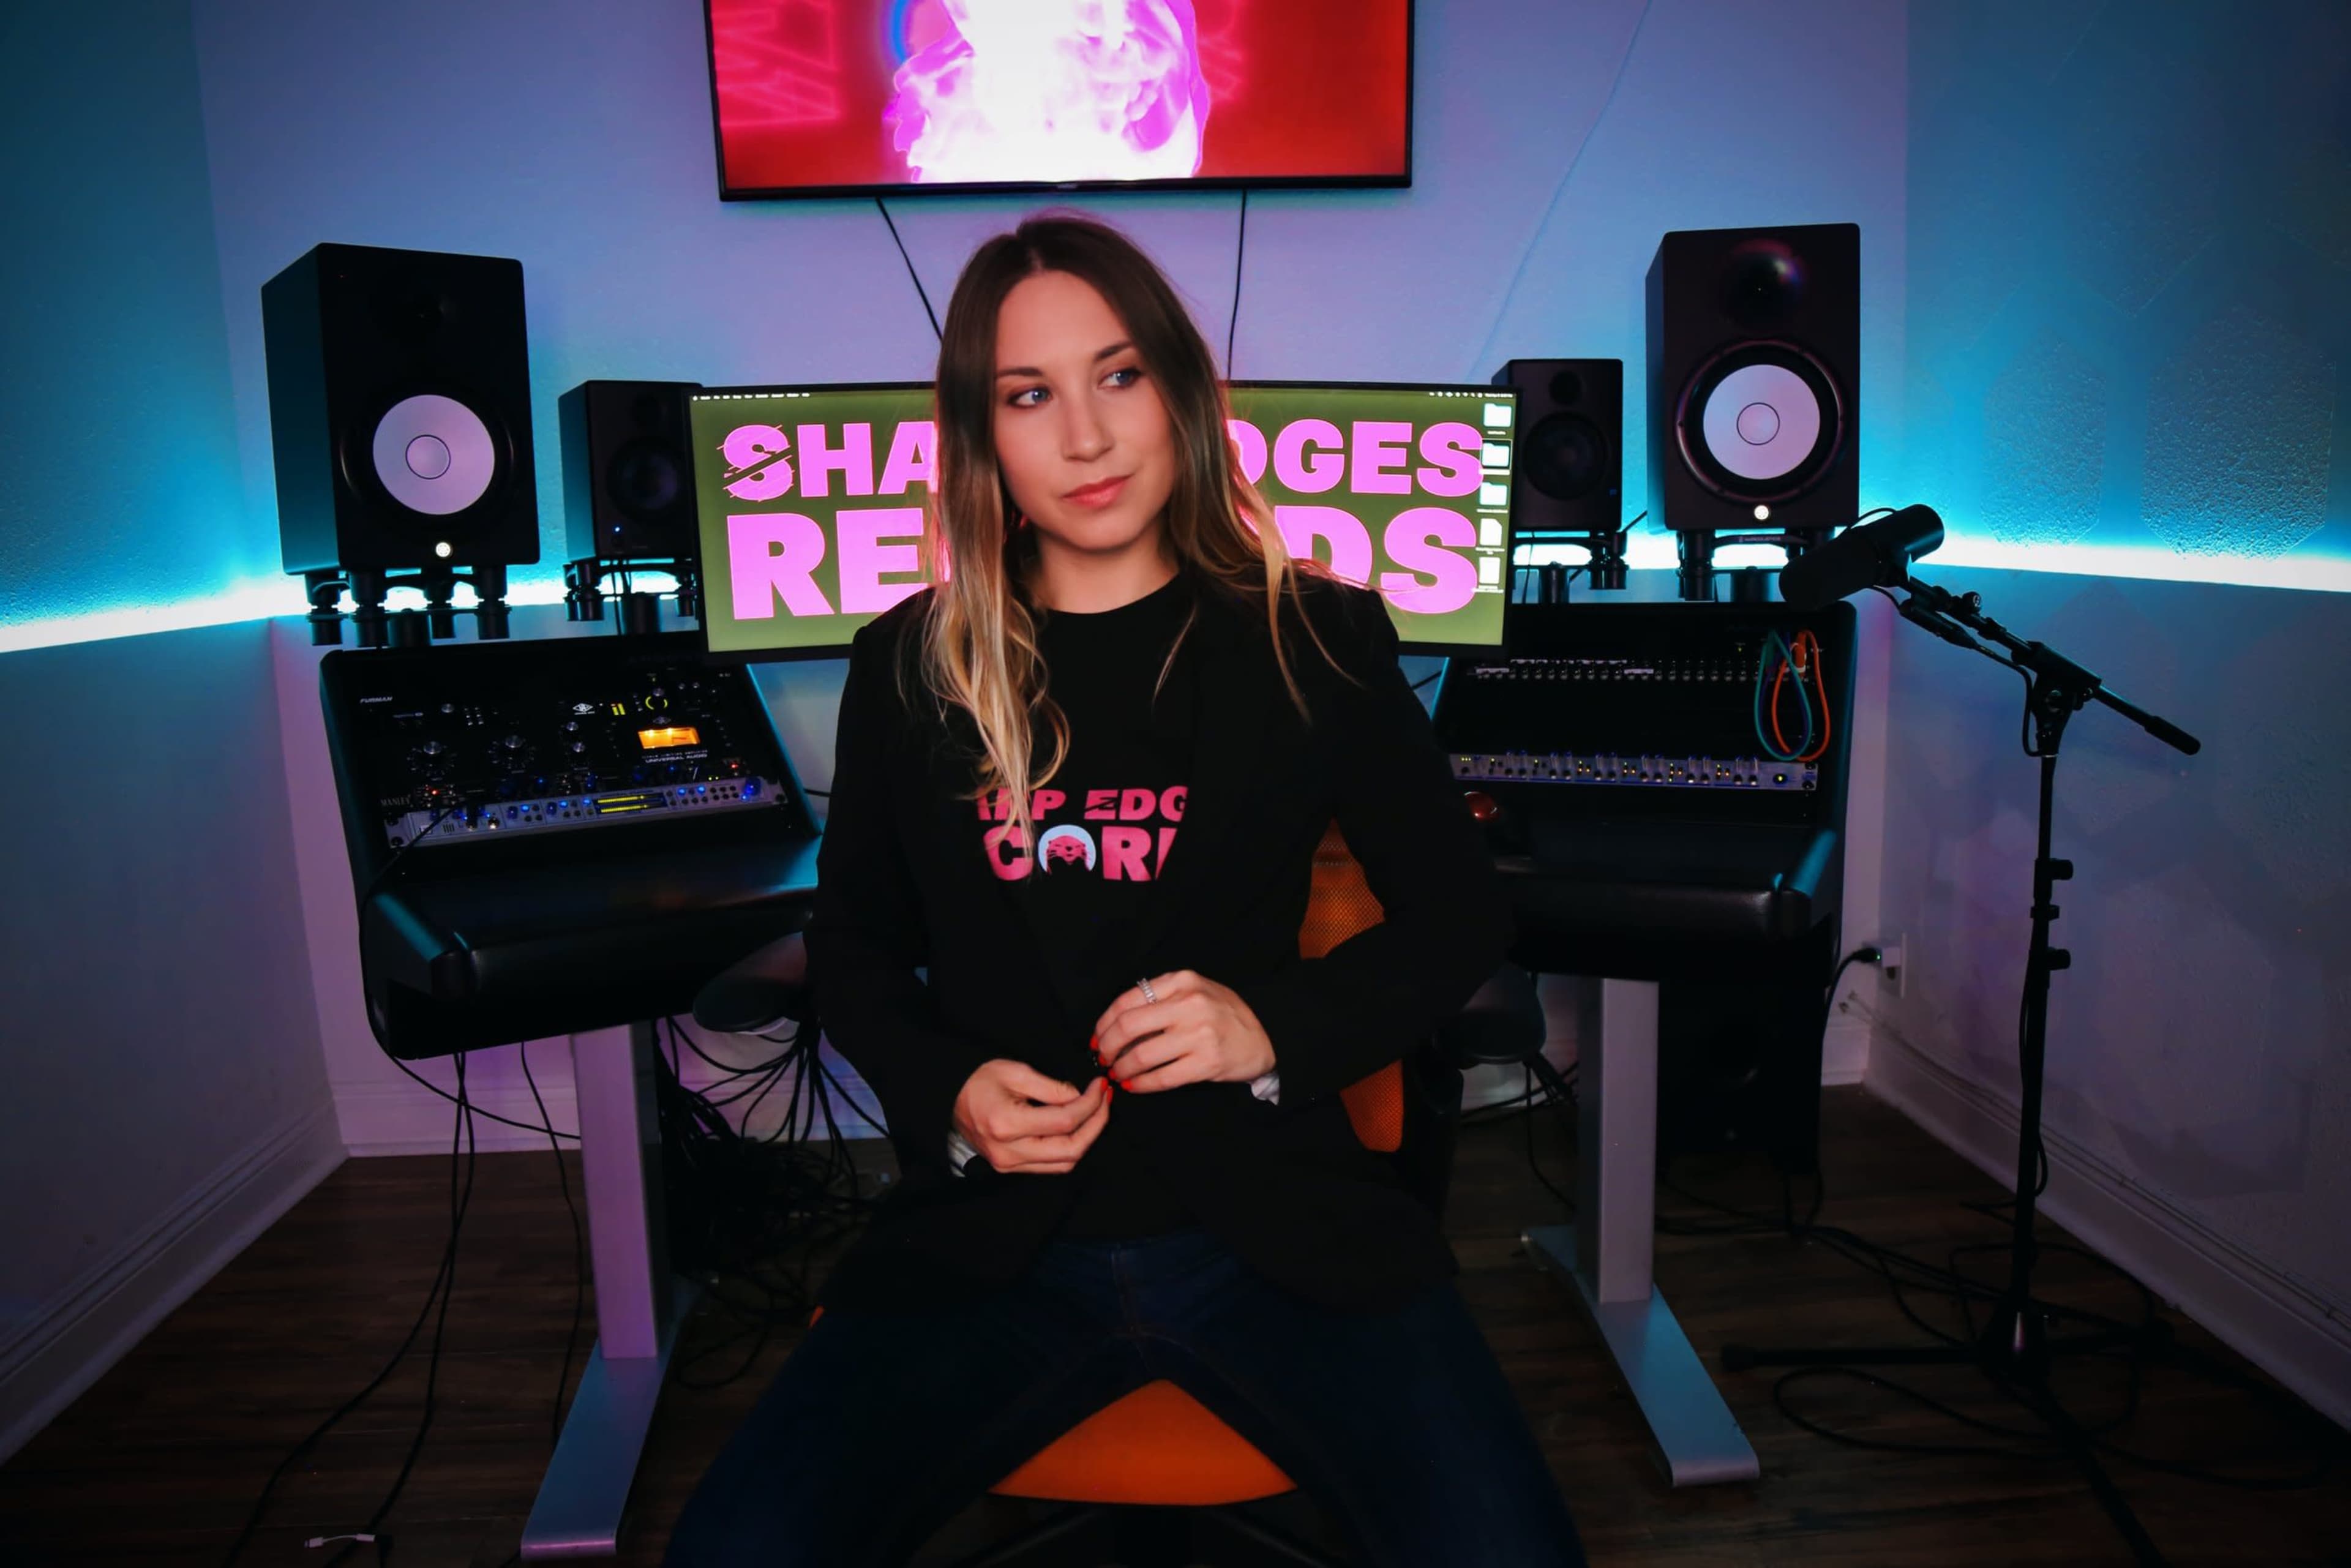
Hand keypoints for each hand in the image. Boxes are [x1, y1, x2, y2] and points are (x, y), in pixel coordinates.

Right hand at [953, 1060, 1110, 1174]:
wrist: (948, 1099)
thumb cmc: (978, 1080)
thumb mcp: (1014, 1071)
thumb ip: (1051, 1087)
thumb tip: (1081, 1097)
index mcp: (1007, 1124)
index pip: (1065, 1121)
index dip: (1090, 1104)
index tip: (1100, 1087)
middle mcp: (1008, 1151)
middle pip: (1070, 1150)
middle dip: (1096, 1125)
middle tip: (1105, 1101)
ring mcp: (1008, 1164)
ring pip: (1064, 1164)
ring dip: (1087, 1139)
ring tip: (1095, 1113)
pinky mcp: (1010, 1168)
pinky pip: (1050, 1167)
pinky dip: (1069, 1149)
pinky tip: (1077, 1128)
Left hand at [1093, 970, 1274, 1093]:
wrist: (1266, 1035)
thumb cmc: (1222, 1013)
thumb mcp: (1195, 990)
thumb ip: (1161, 996)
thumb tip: (1114, 1022)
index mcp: (1182, 981)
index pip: (1127, 1000)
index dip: (1104, 1022)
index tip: (1098, 1036)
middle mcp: (1190, 1004)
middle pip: (1128, 1027)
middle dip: (1107, 1047)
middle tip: (1103, 1058)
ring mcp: (1199, 1035)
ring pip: (1141, 1056)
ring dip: (1121, 1069)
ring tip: (1118, 1073)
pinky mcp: (1206, 1063)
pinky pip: (1162, 1078)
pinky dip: (1141, 1085)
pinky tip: (1134, 1086)